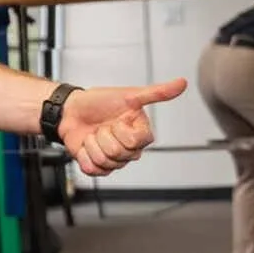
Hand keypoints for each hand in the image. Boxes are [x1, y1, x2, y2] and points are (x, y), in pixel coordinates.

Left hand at [59, 78, 186, 176]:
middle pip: (119, 153)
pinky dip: (84, 155)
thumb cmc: (99, 101)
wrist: (70, 110)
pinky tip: (85, 144)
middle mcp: (129, 149)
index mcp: (140, 134)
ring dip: (93, 144)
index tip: (117, 120)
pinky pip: (92, 170)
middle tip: (102, 126)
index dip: (121, 131)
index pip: (136, 142)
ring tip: (93, 133)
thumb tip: (182, 83)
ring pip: (105, 162)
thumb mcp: (129, 95)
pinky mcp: (97, 167)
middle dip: (104, 136)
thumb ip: (157, 93)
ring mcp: (114, 160)